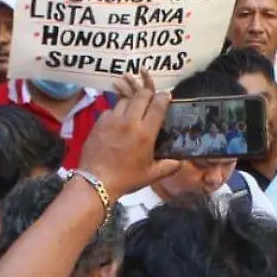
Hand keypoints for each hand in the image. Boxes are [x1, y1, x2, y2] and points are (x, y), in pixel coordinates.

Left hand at [81, 70, 180, 198]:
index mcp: (145, 133)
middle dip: (149, 95)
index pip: (158, 105)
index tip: (166, 96)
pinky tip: (118, 121)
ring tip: (134, 111)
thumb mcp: (150, 175)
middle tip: (150, 100)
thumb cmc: (125, 179)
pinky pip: (111, 109)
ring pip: (125, 100)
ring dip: (132, 102)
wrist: (95, 181)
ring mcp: (112, 120)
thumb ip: (168, 167)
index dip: (164, 97)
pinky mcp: (99, 122)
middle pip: (142, 95)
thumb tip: (181, 163)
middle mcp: (129, 122)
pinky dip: (117, 112)